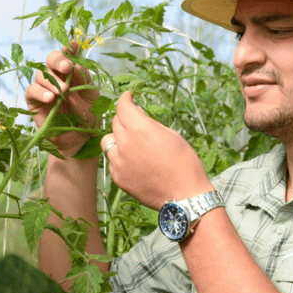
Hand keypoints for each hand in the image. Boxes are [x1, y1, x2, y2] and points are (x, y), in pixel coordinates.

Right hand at [25, 42, 99, 155]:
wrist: (80, 140)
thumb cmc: (88, 117)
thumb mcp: (91, 96)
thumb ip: (84, 79)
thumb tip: (76, 63)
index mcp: (72, 74)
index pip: (68, 56)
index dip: (69, 49)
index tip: (73, 46)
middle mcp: (57, 78)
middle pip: (50, 60)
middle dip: (58, 60)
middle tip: (66, 67)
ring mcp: (45, 89)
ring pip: (41, 75)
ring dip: (52, 80)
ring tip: (63, 91)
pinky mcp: (34, 102)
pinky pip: (32, 91)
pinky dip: (40, 92)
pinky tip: (51, 98)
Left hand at [100, 92, 213, 209]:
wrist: (185, 196)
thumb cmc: (185, 163)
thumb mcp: (172, 135)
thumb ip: (150, 123)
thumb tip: (137, 114)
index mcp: (141, 129)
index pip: (123, 107)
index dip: (125, 99)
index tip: (128, 97)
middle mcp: (126, 144)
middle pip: (115, 122)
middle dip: (124, 118)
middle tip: (136, 123)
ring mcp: (119, 162)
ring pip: (108, 141)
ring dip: (117, 137)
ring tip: (131, 143)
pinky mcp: (118, 178)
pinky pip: (112, 160)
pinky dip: (119, 157)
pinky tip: (134, 162)